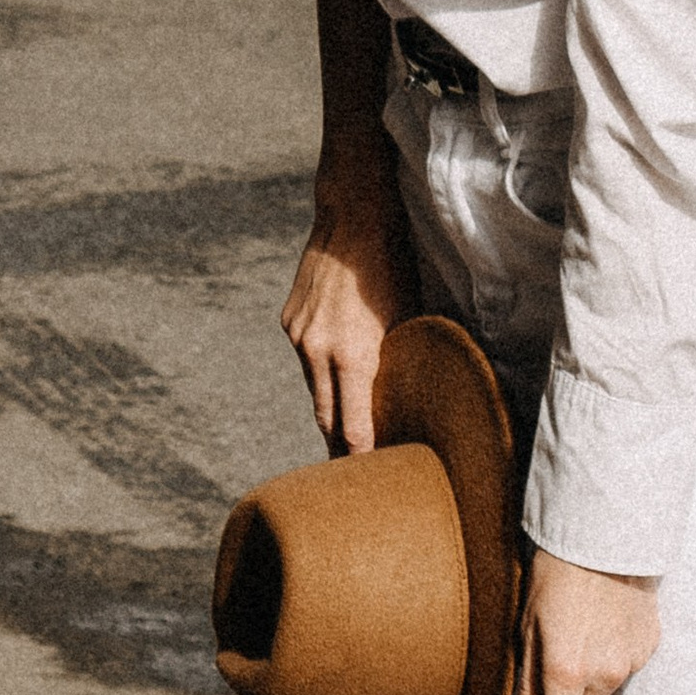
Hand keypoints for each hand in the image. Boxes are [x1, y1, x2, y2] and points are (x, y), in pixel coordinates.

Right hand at [280, 173, 415, 451]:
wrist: (353, 214)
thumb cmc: (394, 264)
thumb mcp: (406, 317)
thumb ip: (396, 362)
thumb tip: (405, 397)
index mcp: (352, 355)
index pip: (352, 427)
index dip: (360, 457)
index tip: (368, 479)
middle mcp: (318, 350)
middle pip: (324, 417)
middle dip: (337, 446)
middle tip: (352, 475)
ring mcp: (299, 335)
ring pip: (312, 388)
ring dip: (329, 407)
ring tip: (345, 433)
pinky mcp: (289, 320)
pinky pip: (306, 359)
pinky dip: (321, 372)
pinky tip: (336, 379)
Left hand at [505, 550, 660, 694]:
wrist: (607, 531)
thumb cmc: (554, 572)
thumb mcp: (525, 626)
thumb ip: (524, 684)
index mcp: (564, 671)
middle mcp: (602, 674)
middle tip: (541, 683)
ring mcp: (630, 661)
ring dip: (582, 685)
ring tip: (573, 635)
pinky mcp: (649, 646)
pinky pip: (621, 669)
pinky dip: (606, 660)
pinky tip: (598, 625)